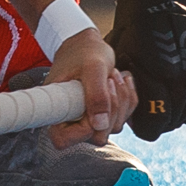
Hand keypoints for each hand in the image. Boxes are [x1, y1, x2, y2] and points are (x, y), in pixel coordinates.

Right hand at [44, 29, 136, 148]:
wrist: (88, 45)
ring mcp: (91, 119)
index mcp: (57, 110)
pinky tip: (121, 81)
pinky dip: (128, 98)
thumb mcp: (92, 67)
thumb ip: (96, 94)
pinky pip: (125, 117)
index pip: (63, 140)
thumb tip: (100, 124)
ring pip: (114, 127)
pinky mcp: (106, 115)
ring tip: (112, 76)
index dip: (81, 130)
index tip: (89, 105)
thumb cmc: (83, 52)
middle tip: (108, 81)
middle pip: (97, 136)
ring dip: (121, 100)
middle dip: (110, 108)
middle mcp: (73, 120)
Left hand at [106, 0, 185, 140]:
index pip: (154, 126)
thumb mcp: (121, 63)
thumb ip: (126, 95)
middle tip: (147, 107)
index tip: (138, 121)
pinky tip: (174, 87)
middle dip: (157, 118)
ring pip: (185, 114)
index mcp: (159, 77)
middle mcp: (184, 80)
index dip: (143, 127)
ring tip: (160, 94)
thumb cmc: (132, 33)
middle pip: (170, 122)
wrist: (160, 4)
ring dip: (173, 110)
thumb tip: (132, 122)